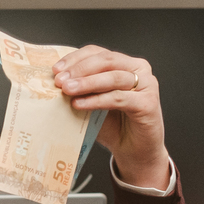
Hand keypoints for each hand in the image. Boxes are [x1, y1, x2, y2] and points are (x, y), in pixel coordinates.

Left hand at [53, 45, 170, 189]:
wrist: (133, 151)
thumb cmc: (113, 126)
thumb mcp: (92, 103)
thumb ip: (81, 90)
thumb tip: (55, 84)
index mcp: (124, 64)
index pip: (97, 53)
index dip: (75, 59)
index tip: (56, 69)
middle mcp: (138, 69)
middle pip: (106, 60)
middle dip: (79, 70)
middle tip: (60, 81)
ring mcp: (146, 85)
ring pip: (113, 78)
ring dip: (87, 83)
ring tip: (67, 90)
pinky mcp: (148, 103)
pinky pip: (119, 98)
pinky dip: (97, 101)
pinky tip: (79, 105)